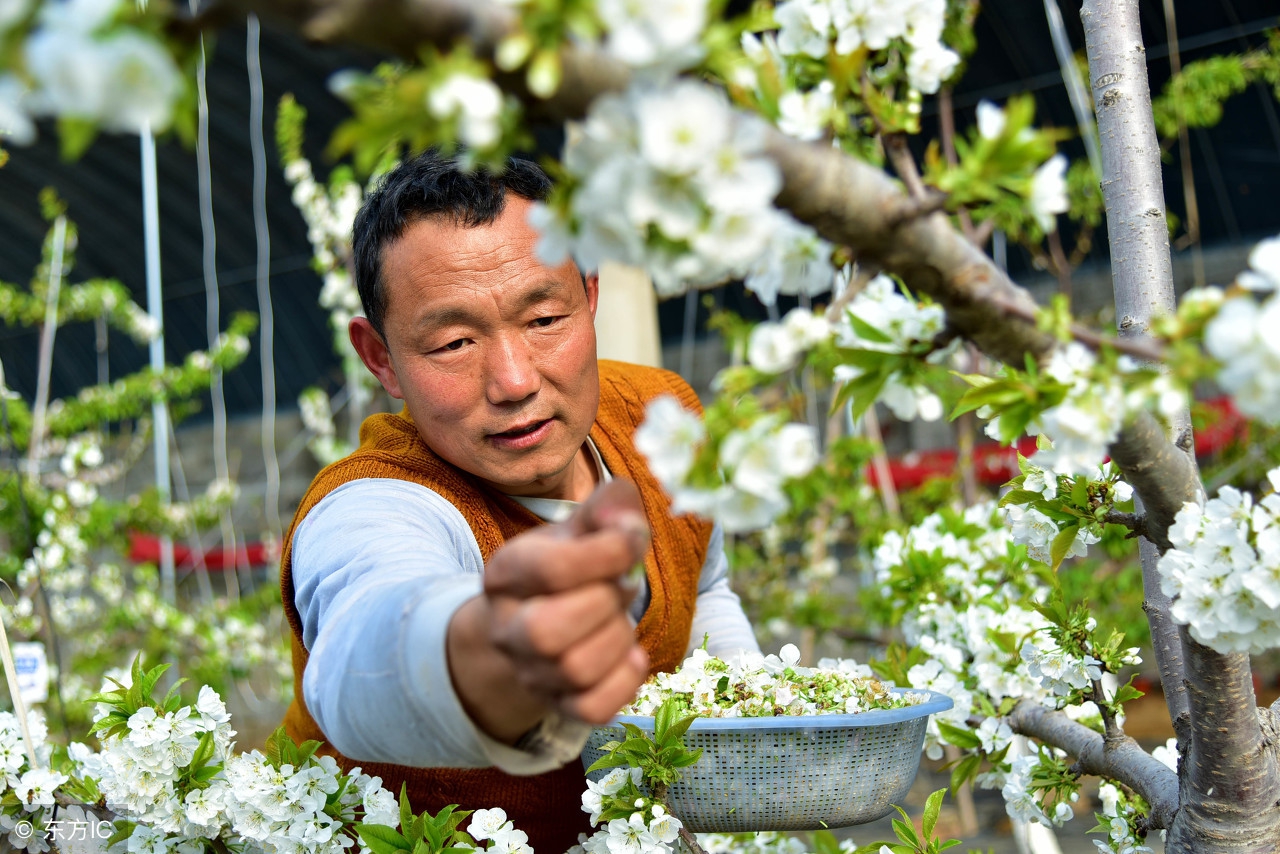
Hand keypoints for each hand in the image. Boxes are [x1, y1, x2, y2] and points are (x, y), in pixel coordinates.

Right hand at [446, 479, 651, 744]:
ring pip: (575, 670)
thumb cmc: (569, 565)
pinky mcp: (558, 704)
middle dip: (602, 604)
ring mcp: (529, 672)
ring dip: (618, 638)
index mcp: (506, 573)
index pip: (551, 569)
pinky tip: (630, 654)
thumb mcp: (581, 525)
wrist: (542, 617)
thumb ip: (609, 507)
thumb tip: (628, 521)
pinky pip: (593, 710)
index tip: (634, 539)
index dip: (606, 553)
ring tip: (619, 618)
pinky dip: (625, 682)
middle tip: (619, 586)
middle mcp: (506, 628)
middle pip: (546, 633)